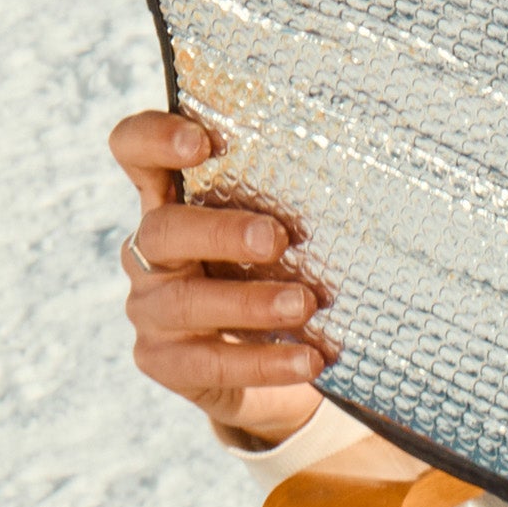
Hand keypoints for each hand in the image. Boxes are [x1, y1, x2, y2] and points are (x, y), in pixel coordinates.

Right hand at [111, 112, 325, 443]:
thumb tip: (371, 173)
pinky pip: (208, 362)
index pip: (136, 153)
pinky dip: (262, 361)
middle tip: (277, 238)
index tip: (200, 141)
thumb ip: (300, 201)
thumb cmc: (288, 274)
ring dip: (248, 302)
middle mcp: (152, 250)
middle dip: (220, 233)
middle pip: (163, 230)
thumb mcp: (291, 233)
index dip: (153, 139)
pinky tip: (307, 360)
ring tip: (305, 304)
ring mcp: (151, 306)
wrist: (283, 367)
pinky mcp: (163, 360)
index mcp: (175, 201)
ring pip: (185, 301)